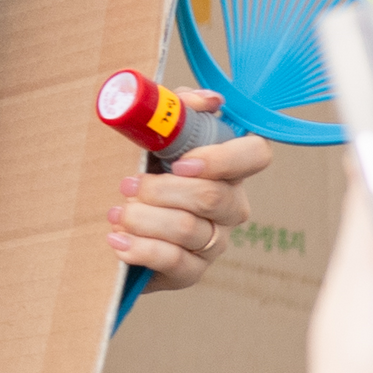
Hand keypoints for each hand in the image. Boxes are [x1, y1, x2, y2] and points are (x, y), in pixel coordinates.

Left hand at [106, 92, 271, 290]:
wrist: (117, 221)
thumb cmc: (144, 169)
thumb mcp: (157, 134)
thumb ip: (180, 109)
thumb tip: (210, 101)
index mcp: (229, 167)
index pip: (256, 155)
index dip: (222, 159)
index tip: (180, 162)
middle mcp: (231, 205)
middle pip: (210, 196)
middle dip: (160, 189)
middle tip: (127, 185)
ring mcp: (214, 241)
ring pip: (186, 228)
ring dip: (142, 218)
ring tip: (116, 212)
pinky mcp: (192, 271)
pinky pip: (174, 261)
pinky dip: (140, 248)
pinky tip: (116, 239)